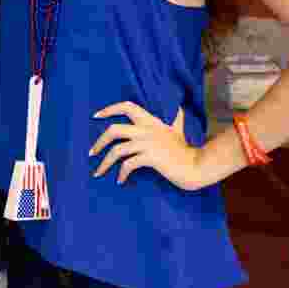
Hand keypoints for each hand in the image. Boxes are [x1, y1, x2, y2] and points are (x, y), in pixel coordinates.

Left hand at [89, 102, 206, 190]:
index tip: (95, 116)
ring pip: (117, 150)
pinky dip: (121, 173)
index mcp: (151, 121)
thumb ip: (175, 118)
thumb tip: (178, 107)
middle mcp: (147, 130)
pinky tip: (120, 180)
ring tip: (98, 172)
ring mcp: (148, 144)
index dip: (109, 109)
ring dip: (105, 162)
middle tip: (91, 153)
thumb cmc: (185, 150)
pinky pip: (128, 165)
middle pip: (114, 130)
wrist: (197, 165)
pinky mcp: (150, 158)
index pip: (127, 106)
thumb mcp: (178, 129)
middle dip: (99, 142)